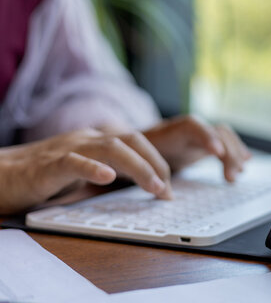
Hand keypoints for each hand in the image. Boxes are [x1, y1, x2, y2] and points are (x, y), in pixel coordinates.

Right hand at [0, 129, 170, 213]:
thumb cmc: (41, 177)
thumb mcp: (83, 173)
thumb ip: (109, 173)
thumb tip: (143, 184)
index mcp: (95, 141)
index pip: (137, 143)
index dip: (158, 163)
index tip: (169, 189)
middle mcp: (86, 140)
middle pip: (132, 140)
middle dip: (156, 163)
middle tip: (168, 191)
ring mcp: (68, 149)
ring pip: (111, 148)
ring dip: (139, 167)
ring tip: (155, 187)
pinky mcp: (47, 165)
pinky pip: (73, 162)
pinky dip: (93, 168)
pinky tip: (108, 177)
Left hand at [143, 115, 251, 181]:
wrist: (137, 145)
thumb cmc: (138, 154)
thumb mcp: (140, 161)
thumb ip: (151, 171)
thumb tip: (163, 192)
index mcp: (171, 130)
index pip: (193, 126)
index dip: (207, 137)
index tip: (218, 153)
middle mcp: (190, 128)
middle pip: (216, 132)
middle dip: (228, 152)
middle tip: (232, 177)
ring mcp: (200, 134)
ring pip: (225, 136)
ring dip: (235, 153)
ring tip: (239, 173)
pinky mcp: (205, 143)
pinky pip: (226, 142)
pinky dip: (236, 151)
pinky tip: (246, 162)